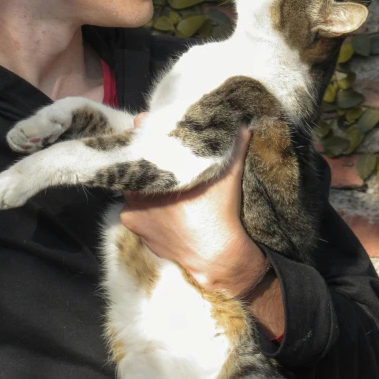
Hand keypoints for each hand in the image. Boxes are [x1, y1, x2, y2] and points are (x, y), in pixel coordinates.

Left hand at [121, 121, 264, 293]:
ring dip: (146, 186)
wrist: (217, 255)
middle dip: (146, 161)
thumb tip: (243, 123)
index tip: (149, 123)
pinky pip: (139, 213)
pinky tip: (164, 204)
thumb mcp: (229, 175)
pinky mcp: (140, 234)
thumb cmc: (220, 211)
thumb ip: (234, 146)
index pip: (138, 147)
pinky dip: (148, 208)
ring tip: (164, 181)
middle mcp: (137, 197)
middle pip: (135, 170)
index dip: (144, 133)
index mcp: (153, 177)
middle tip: (159, 152)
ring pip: (135, 192)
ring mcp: (135, 217)